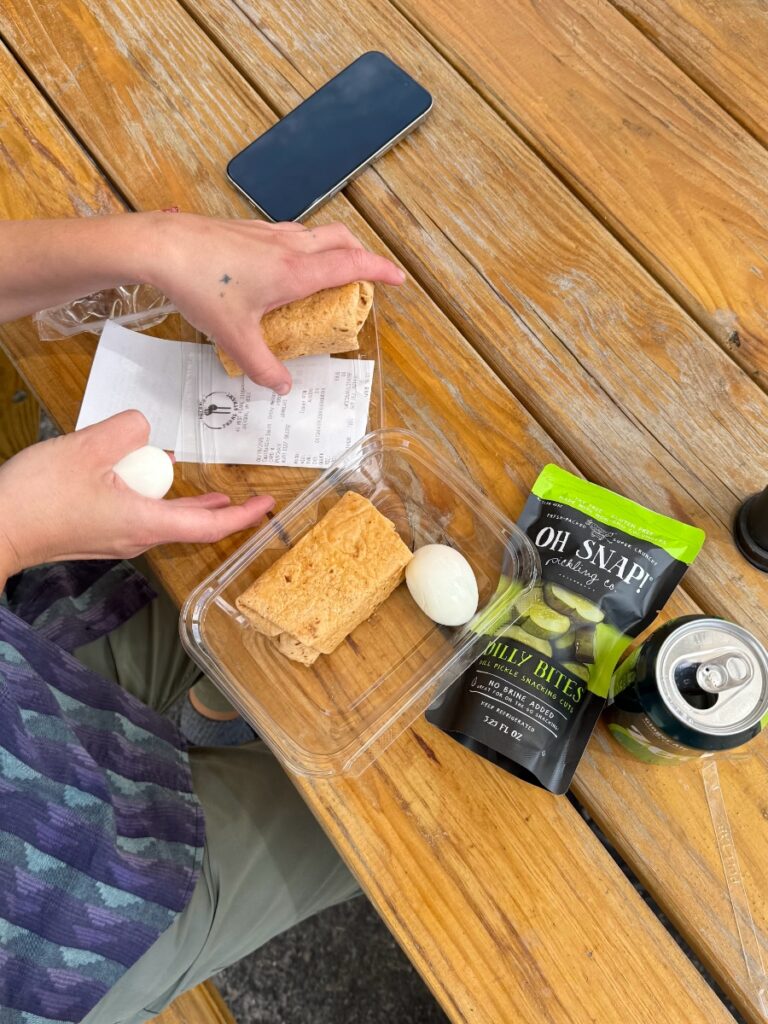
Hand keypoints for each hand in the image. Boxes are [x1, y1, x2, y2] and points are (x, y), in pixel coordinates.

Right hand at [0, 411, 272, 582]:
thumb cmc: (37, 497)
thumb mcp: (88, 446)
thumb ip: (128, 430)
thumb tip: (143, 429)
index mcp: (144, 522)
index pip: (209, 525)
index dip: (243, 516)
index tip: (266, 505)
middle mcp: (137, 538)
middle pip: (189, 522)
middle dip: (216, 507)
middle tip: (242, 493)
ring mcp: (117, 541)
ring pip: (162, 517)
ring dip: (178, 497)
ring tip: (196, 480)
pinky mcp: (98, 537)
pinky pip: (137, 515)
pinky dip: (148, 495)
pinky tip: (140, 475)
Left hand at [151, 214, 403, 392]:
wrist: (161, 247)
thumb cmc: (200, 287)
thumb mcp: (235, 337)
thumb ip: (263, 366)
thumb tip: (283, 387)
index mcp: (295, 271)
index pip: (351, 265)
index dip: (380, 271)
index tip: (398, 279)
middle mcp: (289, 247)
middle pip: (341, 239)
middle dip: (362, 254)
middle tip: (368, 275)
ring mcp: (268, 234)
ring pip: (316, 233)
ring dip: (334, 247)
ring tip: (332, 271)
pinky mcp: (248, 230)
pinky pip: (290, 234)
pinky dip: (305, 246)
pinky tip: (287, 266)